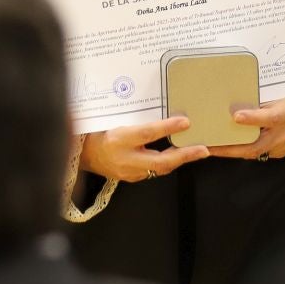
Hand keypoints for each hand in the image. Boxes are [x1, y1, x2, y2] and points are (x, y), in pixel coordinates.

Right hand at [79, 116, 210, 183]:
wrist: (81, 155)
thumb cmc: (95, 132)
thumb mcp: (111, 119)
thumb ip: (134, 116)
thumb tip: (156, 104)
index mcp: (117, 140)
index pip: (146, 133)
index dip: (167, 128)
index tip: (185, 122)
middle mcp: (125, 159)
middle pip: (160, 161)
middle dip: (184, 156)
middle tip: (203, 150)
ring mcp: (129, 173)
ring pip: (159, 169)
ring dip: (178, 160)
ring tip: (197, 151)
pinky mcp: (131, 178)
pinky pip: (153, 171)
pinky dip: (167, 163)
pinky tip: (177, 155)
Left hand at [209, 95, 284, 160]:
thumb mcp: (279, 98)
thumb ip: (260, 103)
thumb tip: (237, 106)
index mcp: (284, 115)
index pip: (269, 117)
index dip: (253, 118)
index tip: (236, 116)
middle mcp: (282, 135)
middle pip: (256, 145)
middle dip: (231, 148)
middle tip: (210, 146)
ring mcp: (280, 148)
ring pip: (254, 152)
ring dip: (233, 151)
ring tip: (212, 148)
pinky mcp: (276, 155)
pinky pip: (257, 154)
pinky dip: (242, 151)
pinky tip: (227, 148)